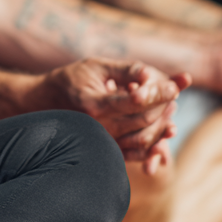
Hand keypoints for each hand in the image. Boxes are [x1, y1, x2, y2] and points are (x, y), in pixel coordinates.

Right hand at [28, 59, 187, 172]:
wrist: (44, 104)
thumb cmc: (71, 80)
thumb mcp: (95, 66)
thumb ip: (125, 70)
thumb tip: (152, 74)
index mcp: (94, 104)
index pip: (137, 100)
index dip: (161, 91)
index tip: (177, 83)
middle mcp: (98, 128)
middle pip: (144, 120)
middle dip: (165, 105)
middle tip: (174, 93)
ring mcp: (102, 142)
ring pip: (144, 139)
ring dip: (163, 124)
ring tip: (171, 108)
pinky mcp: (106, 151)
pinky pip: (136, 154)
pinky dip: (155, 146)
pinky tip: (166, 131)